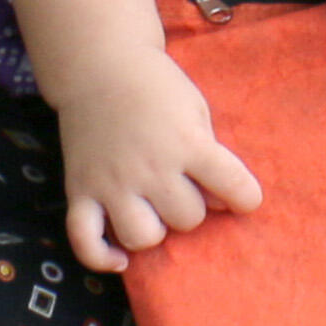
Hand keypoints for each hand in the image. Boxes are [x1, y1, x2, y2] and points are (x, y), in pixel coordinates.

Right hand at [51, 66, 261, 270]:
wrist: (100, 67)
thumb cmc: (156, 88)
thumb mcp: (196, 110)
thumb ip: (210, 154)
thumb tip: (221, 204)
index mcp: (186, 142)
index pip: (233, 187)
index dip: (246, 198)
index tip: (242, 197)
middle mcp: (150, 167)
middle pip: (187, 218)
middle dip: (191, 206)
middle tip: (182, 185)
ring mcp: (112, 182)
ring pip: (143, 237)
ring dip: (154, 228)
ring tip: (153, 210)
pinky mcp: (80, 191)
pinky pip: (85, 241)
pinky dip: (101, 257)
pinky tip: (121, 259)